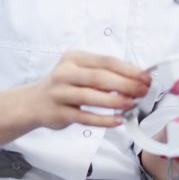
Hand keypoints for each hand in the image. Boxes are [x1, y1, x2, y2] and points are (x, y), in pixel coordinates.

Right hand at [23, 51, 150, 129]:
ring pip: (91, 97)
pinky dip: (103, 120)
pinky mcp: (59, 113)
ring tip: (132, 104)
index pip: (106, 61)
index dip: (129, 69)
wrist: (32, 103)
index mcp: (74, 58)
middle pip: (100, 78)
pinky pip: (84, 117)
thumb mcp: (80, 70)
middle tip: (143, 91)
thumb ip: (104, 72)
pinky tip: (118, 121)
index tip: (146, 77)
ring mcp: (60, 93)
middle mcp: (65, 73)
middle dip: (125, 85)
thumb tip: (137, 78)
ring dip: (114, 102)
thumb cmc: (65, 85)